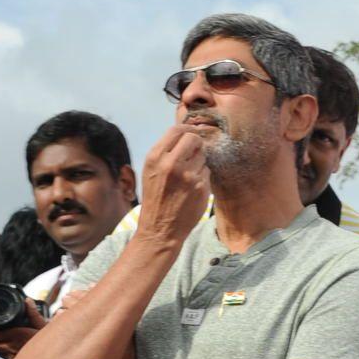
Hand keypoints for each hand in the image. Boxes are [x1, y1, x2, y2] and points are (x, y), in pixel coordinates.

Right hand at [137, 124, 210, 250]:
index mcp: (156, 157)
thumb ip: (165, 152)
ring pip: (203, 156)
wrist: (160, 229)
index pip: (177, 130)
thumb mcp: (151, 171)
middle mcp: (171, 163)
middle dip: (197, 144)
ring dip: (199, 163)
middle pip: (194, 138)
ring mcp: (188, 176)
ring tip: (188, 178)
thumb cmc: (155, 198)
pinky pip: (207, 173)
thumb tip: (185, 134)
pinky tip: (192, 190)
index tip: (192, 133)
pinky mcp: (201, 187)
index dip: (187, 129)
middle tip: (194, 153)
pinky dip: (203, 178)